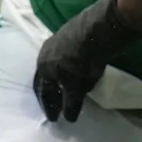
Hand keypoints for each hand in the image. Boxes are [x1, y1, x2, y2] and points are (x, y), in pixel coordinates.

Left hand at [33, 0, 141, 121]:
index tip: (47, 93)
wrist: (100, 26)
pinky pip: (70, 100)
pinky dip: (71, 109)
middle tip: (51, 111)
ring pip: (56, 93)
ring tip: (63, 113)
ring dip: (59, 104)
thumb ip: (69, 51)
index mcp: (47, 50)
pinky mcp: (71, 82)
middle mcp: (47, 62)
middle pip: (43, 86)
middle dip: (48, 98)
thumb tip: (75, 60)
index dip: (44, 84)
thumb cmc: (91, 24)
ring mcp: (58, 73)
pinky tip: (72, 116)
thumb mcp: (74, 36)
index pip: (41, 72)